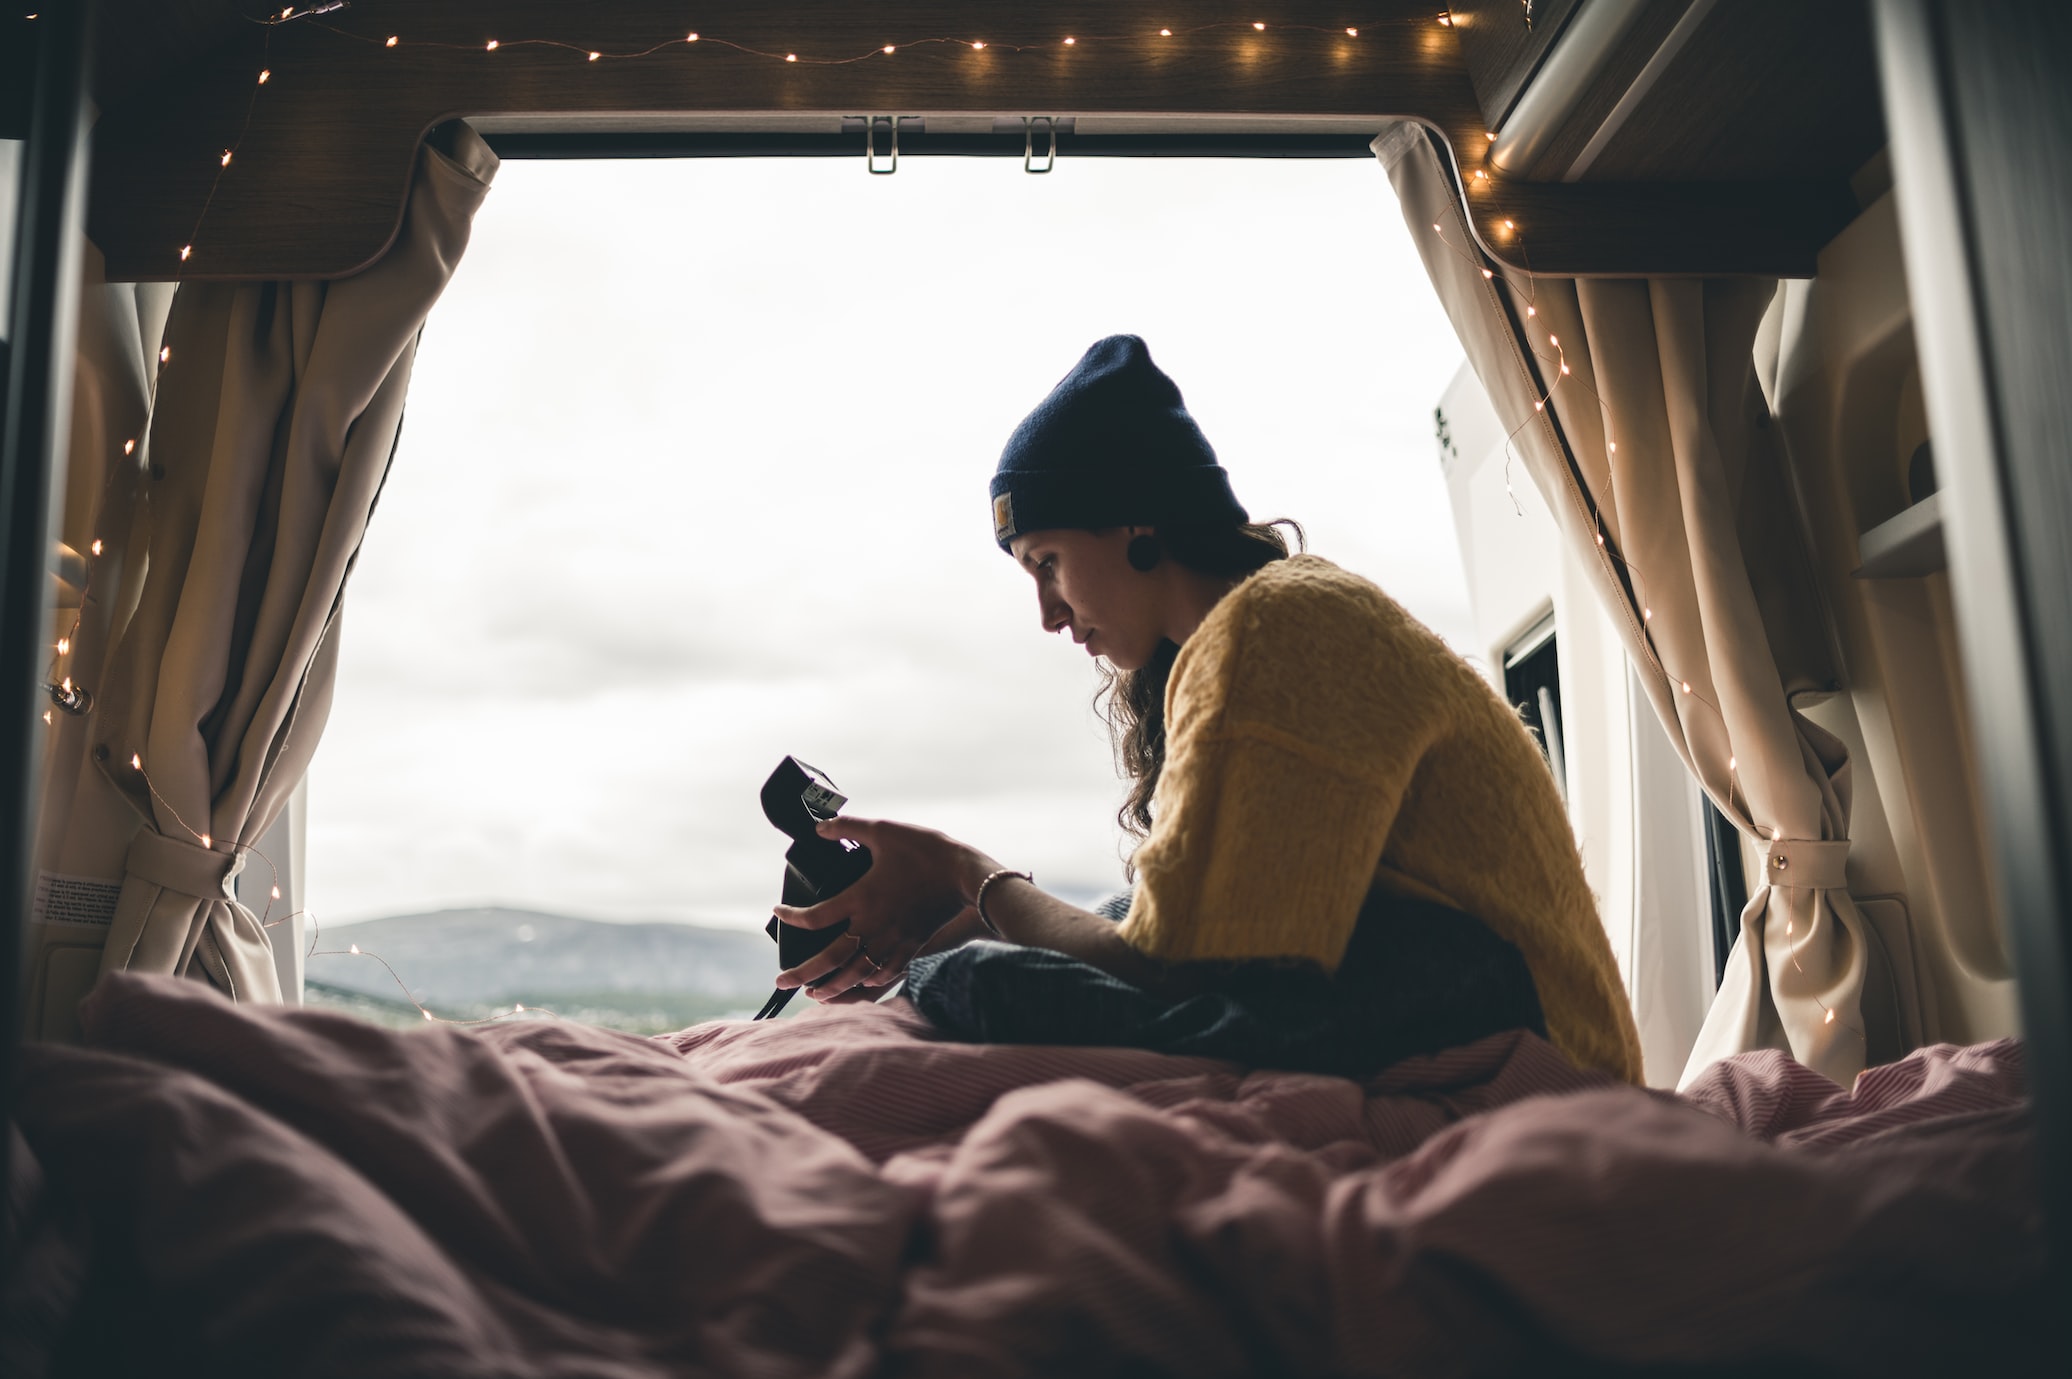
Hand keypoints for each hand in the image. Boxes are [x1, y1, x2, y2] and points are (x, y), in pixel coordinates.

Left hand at [772, 816, 998, 1001]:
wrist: (965, 875)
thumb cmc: (925, 851)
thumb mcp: (883, 831)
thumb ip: (848, 827)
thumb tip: (820, 828)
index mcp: (859, 898)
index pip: (814, 917)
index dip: (791, 918)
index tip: (778, 914)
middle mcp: (872, 926)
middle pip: (829, 959)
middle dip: (802, 974)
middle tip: (782, 982)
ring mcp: (893, 941)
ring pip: (855, 974)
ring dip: (832, 987)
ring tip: (815, 994)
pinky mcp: (912, 947)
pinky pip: (885, 974)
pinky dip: (867, 984)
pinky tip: (860, 986)